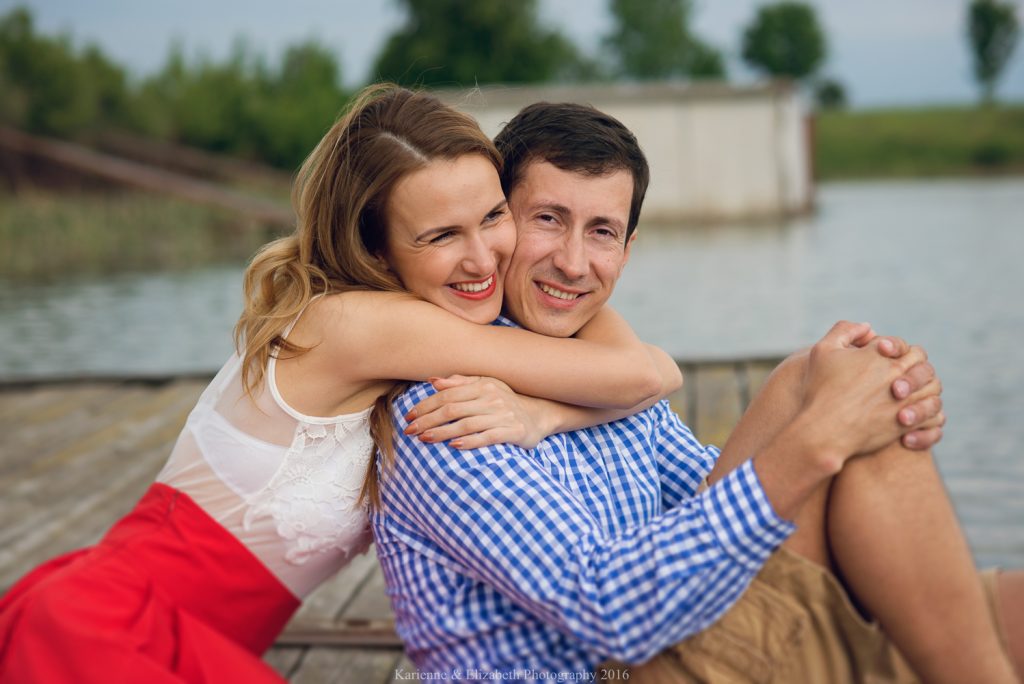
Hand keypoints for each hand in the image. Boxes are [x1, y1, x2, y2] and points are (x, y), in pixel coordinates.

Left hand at [403, 375, 549, 449]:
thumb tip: (433, 381)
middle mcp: (492, 398)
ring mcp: (503, 415)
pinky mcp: (513, 432)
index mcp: (483, 386)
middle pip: (453, 409)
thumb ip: (460, 383)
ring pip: (466, 424)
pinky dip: (470, 441)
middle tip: (410, 431)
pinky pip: (488, 437)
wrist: (539, 415)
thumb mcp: (486, 386)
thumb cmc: (506, 402)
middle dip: (428, 420)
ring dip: (443, 432)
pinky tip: (454, 446)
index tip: (409, 416)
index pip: (447, 395)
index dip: (426, 405)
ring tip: (425, 439)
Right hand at [798, 321, 940, 467]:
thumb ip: (845, 331)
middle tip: (900, 376)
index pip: (900, 344)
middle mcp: (896, 373)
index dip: (893, 349)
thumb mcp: (823, 350)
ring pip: (933, 388)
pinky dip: (927, 415)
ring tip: (909, 396)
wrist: (824, 430)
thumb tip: (867, 327)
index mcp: (878, 354)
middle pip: (921, 362)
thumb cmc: (820, 390)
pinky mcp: (908, 423)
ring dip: (925, 389)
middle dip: (914, 367)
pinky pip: (934, 416)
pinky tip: (910, 417)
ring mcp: (905, 399)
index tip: (881, 360)